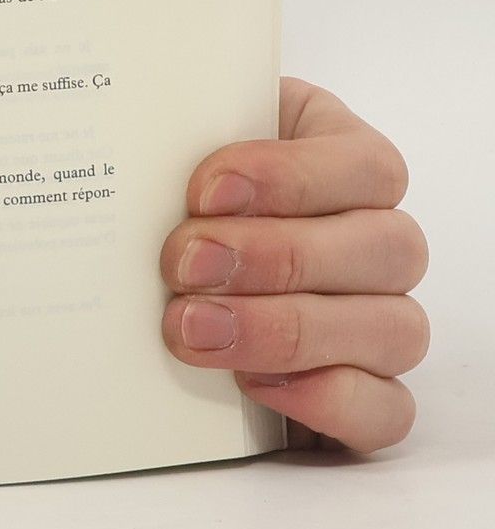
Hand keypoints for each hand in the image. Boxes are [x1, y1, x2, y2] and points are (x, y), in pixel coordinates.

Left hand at [161, 77, 427, 453]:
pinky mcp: (366, 393)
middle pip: (388, 249)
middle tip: (184, 264)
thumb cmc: (169, 186)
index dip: (294, 178)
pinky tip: (252, 387)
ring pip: (395, 329)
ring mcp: (381, 319)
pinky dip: (330, 401)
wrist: (151, 284)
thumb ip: (177, 128)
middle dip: (277, 257)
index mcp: (341, 159)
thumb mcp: (176, 139)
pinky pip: (388, 410)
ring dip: (288, 331)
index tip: (205, 192)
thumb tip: (132, 118)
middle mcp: (376, 240)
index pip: (366, 166)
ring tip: (191, 327)